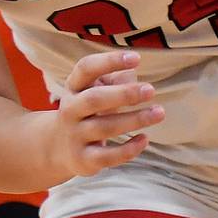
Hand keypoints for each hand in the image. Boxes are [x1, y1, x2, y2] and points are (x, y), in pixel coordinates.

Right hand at [45, 51, 164, 178]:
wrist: (59, 146)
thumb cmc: (87, 110)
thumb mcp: (95, 90)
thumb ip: (113, 80)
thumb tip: (131, 75)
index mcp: (74, 87)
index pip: (86, 68)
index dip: (110, 61)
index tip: (137, 58)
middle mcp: (70, 110)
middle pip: (94, 99)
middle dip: (124, 94)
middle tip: (150, 90)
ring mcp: (75, 136)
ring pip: (105, 128)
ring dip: (134, 119)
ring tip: (159, 112)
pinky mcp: (84, 160)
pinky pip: (108, 156)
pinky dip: (128, 149)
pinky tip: (144, 139)